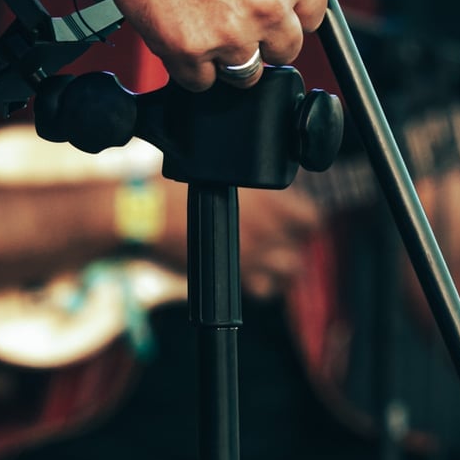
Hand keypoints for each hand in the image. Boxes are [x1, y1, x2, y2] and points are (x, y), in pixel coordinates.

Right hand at [94, 0, 371, 90]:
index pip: (311, 18)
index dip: (282, 2)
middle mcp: (270, 9)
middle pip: (282, 51)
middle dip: (258, 31)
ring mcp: (230, 35)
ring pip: (245, 72)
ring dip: (224, 51)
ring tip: (199, 10)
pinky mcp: (189, 53)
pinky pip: (201, 82)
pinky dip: (187, 61)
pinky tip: (176, 22)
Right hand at [159, 181, 321, 297]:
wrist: (149, 213)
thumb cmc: (174, 186)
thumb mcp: (215, 171)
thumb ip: (246, 185)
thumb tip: (260, 193)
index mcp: (267, 197)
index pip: (310, 218)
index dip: (303, 219)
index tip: (293, 219)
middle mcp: (267, 228)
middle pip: (301, 247)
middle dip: (292, 245)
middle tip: (278, 239)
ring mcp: (254, 254)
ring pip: (290, 271)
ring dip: (282, 266)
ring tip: (267, 258)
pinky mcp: (237, 276)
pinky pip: (265, 289)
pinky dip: (262, 283)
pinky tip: (250, 272)